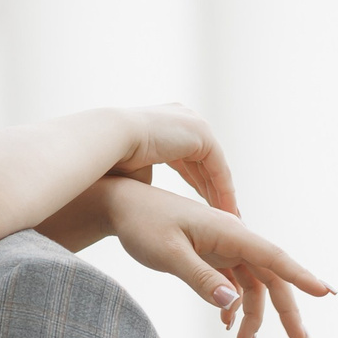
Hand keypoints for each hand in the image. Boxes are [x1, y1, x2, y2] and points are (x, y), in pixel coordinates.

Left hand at [105, 179, 330, 337]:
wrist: (122, 206)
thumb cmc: (143, 224)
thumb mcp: (168, 254)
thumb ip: (199, 278)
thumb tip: (231, 303)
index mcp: (229, 231)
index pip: (273, 257)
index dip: (301, 276)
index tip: (326, 292)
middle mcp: (234, 239)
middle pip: (271, 277)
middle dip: (287, 311)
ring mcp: (225, 248)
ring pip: (252, 285)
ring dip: (254, 316)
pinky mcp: (213, 256)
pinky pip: (234, 283)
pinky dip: (235, 306)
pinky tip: (226, 325)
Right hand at [113, 104, 238, 215]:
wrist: (109, 140)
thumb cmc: (113, 160)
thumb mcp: (137, 169)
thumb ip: (151, 177)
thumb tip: (158, 200)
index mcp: (166, 124)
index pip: (189, 158)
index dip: (197, 183)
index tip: (203, 205)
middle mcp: (184, 119)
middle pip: (205, 162)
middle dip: (212, 189)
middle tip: (222, 214)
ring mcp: (194, 124)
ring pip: (215, 167)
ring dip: (221, 194)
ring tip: (227, 218)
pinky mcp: (202, 134)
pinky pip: (219, 168)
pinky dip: (223, 191)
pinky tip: (226, 211)